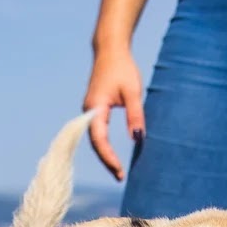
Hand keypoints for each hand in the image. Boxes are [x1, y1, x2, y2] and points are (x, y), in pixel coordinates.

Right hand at [82, 47, 144, 180]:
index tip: (119, 171)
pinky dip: (103, 146)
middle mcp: (88, 111)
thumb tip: (138, 139)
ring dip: (104, 155)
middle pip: (94, 143)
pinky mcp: (93, 109)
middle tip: (119, 177)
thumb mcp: (133, 92)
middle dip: (106, 161)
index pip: (100, 140)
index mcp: (95, 107)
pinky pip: (96, 133)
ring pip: (94, 139)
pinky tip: (111, 155)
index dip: (108, 157)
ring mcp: (89, 111)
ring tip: (117, 170)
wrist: (110, 49)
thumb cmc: (122, 68)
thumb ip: (135, 116)